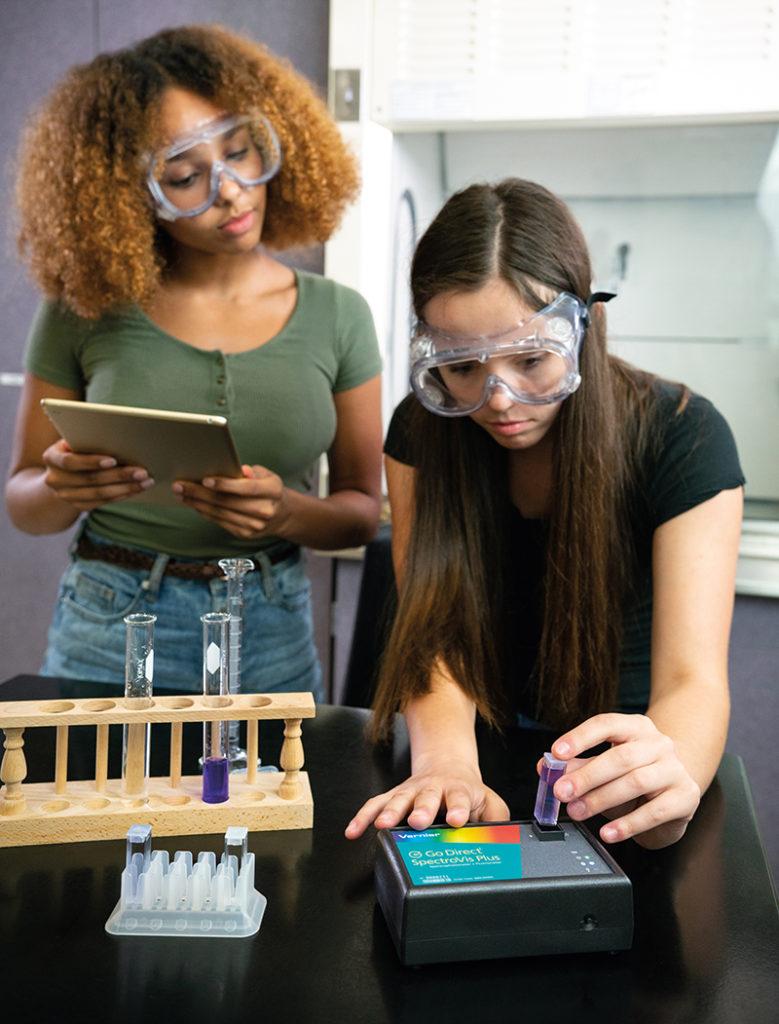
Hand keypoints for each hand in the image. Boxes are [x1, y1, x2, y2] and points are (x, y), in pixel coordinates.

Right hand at [42, 439, 152, 510]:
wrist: (61, 472)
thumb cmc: (75, 447)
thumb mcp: (75, 440)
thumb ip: (89, 440)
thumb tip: (121, 438)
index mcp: (51, 457)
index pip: (70, 461)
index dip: (91, 462)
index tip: (113, 460)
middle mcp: (54, 479)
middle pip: (90, 479)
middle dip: (119, 475)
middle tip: (142, 471)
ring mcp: (65, 495)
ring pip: (99, 494)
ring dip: (126, 488)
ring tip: (146, 481)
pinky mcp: (78, 505)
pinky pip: (102, 502)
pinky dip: (121, 495)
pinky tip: (136, 489)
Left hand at [173, 464, 289, 539]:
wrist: (281, 514)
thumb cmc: (268, 489)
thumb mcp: (266, 475)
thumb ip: (252, 472)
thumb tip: (238, 470)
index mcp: (273, 491)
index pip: (247, 488)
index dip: (225, 484)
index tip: (205, 480)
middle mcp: (265, 510)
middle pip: (228, 502)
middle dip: (200, 493)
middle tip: (180, 485)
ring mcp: (255, 525)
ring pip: (220, 513)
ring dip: (197, 504)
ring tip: (181, 494)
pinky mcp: (245, 534)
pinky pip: (220, 521)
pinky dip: (204, 512)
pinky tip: (193, 504)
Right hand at [344, 757, 509, 838]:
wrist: (447, 766)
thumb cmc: (468, 793)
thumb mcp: (490, 803)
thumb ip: (497, 821)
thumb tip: (500, 840)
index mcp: (460, 791)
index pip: (461, 799)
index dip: (459, 809)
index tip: (457, 819)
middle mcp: (434, 789)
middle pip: (427, 798)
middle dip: (421, 809)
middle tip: (418, 821)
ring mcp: (411, 792)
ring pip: (398, 799)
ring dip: (390, 812)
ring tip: (382, 825)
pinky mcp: (393, 796)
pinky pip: (375, 804)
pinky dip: (362, 817)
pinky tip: (353, 831)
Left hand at [544, 713, 700, 849]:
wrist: (676, 793)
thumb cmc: (634, 776)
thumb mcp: (603, 768)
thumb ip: (576, 765)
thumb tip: (545, 768)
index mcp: (635, 727)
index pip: (606, 724)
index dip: (580, 738)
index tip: (556, 754)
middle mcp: (659, 743)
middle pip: (620, 757)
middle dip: (587, 776)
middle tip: (562, 793)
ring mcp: (675, 769)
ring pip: (636, 782)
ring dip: (602, 799)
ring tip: (578, 812)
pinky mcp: (686, 796)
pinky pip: (655, 811)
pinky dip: (629, 824)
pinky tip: (608, 833)